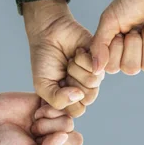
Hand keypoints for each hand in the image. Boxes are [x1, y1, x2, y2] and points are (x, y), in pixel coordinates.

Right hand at [0, 92, 82, 144]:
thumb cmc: (2, 143)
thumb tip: (64, 136)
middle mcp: (57, 140)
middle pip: (77, 141)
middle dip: (53, 139)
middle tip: (34, 136)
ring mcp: (55, 122)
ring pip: (70, 124)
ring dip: (49, 124)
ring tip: (32, 124)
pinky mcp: (51, 105)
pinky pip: (63, 107)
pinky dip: (49, 110)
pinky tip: (36, 112)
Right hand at [24, 0, 101, 116]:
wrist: (48, 33)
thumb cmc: (44, 60)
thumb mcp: (42, 85)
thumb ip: (56, 100)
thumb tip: (78, 96)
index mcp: (72, 99)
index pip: (78, 111)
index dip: (67, 100)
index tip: (56, 85)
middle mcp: (85, 88)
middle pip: (88, 98)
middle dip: (72, 83)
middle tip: (64, 71)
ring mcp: (94, 74)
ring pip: (93, 83)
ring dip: (76, 69)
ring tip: (69, 61)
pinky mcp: (101, 60)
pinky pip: (97, 67)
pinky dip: (82, 58)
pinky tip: (77, 52)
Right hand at [91, 0, 143, 73]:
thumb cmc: (131, 0)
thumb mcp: (109, 20)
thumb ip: (99, 45)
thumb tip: (96, 70)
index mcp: (118, 51)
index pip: (113, 67)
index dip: (117, 50)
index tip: (120, 32)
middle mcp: (135, 57)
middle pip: (131, 68)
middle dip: (134, 44)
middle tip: (137, 28)